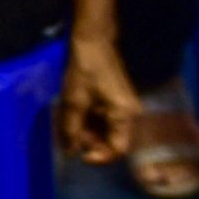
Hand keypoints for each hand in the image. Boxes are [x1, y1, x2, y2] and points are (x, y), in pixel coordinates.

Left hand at [57, 32, 140, 163]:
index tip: (79, 154)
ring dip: (87, 131)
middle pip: (112, 140)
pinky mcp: (115, 100)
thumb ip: (72, 130)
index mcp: (125, 116)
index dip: (99, 156)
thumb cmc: (85, 71)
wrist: (93, 42)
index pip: (118, 149)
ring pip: (106, 130)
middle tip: (69, 134)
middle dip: (89, 141)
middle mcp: (130, 114)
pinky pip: (104, 119)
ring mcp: (123, 107)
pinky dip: (89, 121)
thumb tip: (70, 152)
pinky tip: (73, 116)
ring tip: (68, 123)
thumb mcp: (74, 102)